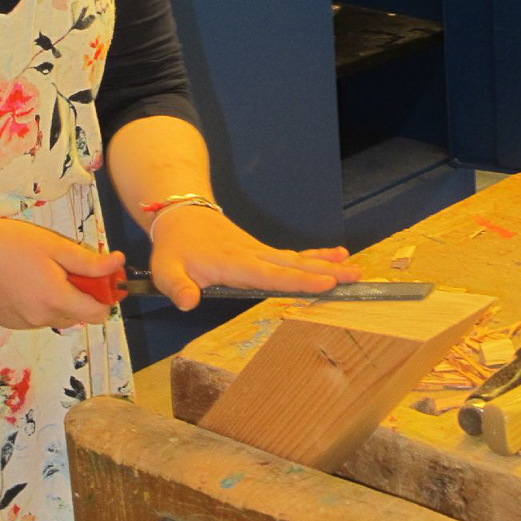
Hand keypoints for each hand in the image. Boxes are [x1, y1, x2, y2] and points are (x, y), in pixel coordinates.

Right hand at [0, 216, 124, 328]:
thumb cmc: (10, 244)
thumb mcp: (54, 246)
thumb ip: (89, 262)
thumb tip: (118, 264)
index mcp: (57, 300)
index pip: (99, 315)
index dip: (106, 296)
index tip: (101, 278)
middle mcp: (42, 319)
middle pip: (79, 315)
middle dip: (81, 294)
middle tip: (66, 267)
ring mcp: (24, 324)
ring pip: (58, 316)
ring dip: (60, 299)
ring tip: (42, 271)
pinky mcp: (10, 322)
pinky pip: (38, 317)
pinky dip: (41, 303)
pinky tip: (26, 281)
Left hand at [149, 206, 356, 310]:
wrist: (181, 216)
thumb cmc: (175, 247)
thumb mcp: (166, 269)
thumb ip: (177, 286)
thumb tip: (188, 304)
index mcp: (234, 264)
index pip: (271, 275)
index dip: (298, 281)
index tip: (325, 283)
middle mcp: (253, 256)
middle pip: (293, 266)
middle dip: (325, 272)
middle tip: (354, 276)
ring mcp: (259, 252)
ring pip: (297, 260)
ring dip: (326, 264)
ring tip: (355, 268)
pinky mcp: (261, 252)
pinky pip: (292, 257)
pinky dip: (315, 258)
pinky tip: (336, 257)